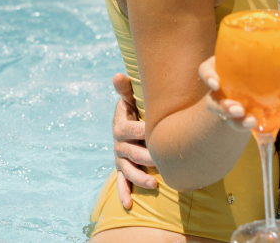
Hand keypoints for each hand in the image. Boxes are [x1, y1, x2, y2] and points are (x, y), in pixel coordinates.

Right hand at [111, 73, 156, 209]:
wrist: (129, 123)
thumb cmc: (134, 109)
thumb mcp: (130, 99)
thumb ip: (126, 90)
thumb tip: (117, 75)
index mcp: (121, 126)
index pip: (130, 129)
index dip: (141, 131)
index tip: (154, 131)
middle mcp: (118, 144)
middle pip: (131, 152)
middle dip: (146, 157)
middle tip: (161, 162)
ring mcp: (120, 158)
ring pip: (128, 170)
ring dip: (139, 178)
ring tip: (153, 184)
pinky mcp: (122, 169)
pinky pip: (121, 183)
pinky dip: (123, 193)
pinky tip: (129, 205)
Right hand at [198, 56, 279, 129]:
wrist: (254, 98)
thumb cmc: (259, 82)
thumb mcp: (265, 78)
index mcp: (225, 70)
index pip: (207, 69)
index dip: (208, 75)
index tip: (215, 83)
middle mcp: (221, 88)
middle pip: (213, 96)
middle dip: (224, 105)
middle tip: (238, 109)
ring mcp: (225, 105)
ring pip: (223, 114)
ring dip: (235, 119)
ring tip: (250, 121)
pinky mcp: (232, 118)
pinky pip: (233, 124)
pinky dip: (242, 125)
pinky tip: (253, 125)